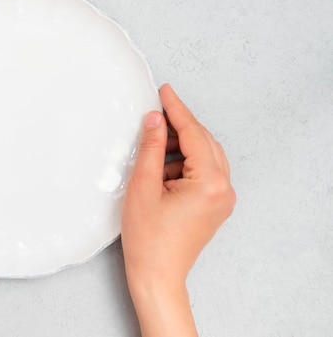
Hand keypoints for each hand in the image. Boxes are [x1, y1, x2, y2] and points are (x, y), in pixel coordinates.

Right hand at [121, 84, 234, 336]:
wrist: (157, 274)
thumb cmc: (149, 239)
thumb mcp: (143, 186)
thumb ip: (151, 148)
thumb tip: (155, 120)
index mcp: (209, 182)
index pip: (193, 133)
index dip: (177, 109)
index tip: (165, 91)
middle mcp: (223, 189)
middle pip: (203, 142)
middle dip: (179, 127)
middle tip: (155, 115)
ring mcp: (222, 199)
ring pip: (205, 156)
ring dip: (181, 147)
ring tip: (153, 148)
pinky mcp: (214, 206)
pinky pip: (204, 173)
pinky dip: (184, 164)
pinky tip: (162, 169)